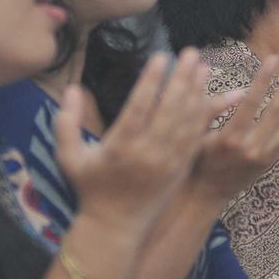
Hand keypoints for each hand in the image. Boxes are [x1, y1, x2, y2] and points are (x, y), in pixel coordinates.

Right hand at [54, 50, 228, 236]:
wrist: (116, 225)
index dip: (152, 81)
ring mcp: (167, 162)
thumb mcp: (69, 157)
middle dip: (182, 80)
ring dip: (198, 93)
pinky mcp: (180, 169)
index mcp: (119, 148)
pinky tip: (213, 98)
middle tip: (191, 53)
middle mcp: (147, 154)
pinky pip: (196, 138)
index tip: (161, 57)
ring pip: (187, 123)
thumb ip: (65, 122)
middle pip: (170, 110)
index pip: (139, 108)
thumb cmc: (90, 188)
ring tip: (204, 68)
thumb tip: (71, 88)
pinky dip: (205, 118)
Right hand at [190, 55, 278, 202]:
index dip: (263, 80)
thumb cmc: (196, 159)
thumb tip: (231, 89)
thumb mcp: (193, 135)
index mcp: (229, 139)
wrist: (205, 194)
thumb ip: (208, 110)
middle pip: (277, 112)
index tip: (274, 58)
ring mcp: (265, 155)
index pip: (250, 104)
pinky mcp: (272, 159)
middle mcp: (251, 148)